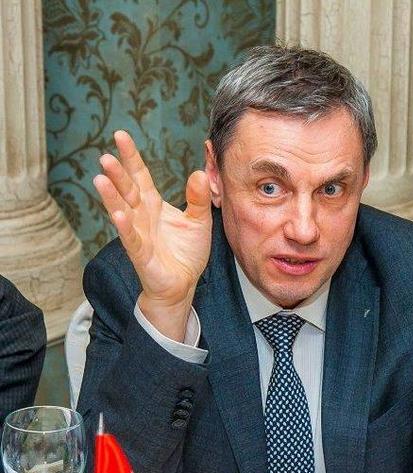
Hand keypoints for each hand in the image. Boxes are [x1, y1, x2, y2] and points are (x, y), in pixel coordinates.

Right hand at [93, 130, 211, 340]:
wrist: (183, 284)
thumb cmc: (187, 252)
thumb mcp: (199, 221)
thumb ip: (198, 198)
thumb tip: (199, 173)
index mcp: (154, 204)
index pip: (140, 176)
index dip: (131, 157)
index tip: (120, 136)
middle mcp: (142, 216)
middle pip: (127, 190)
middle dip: (117, 174)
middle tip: (106, 156)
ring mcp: (139, 234)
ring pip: (122, 212)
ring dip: (111, 197)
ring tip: (100, 179)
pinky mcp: (141, 254)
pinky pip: (131, 239)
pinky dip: (124, 227)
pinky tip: (118, 215)